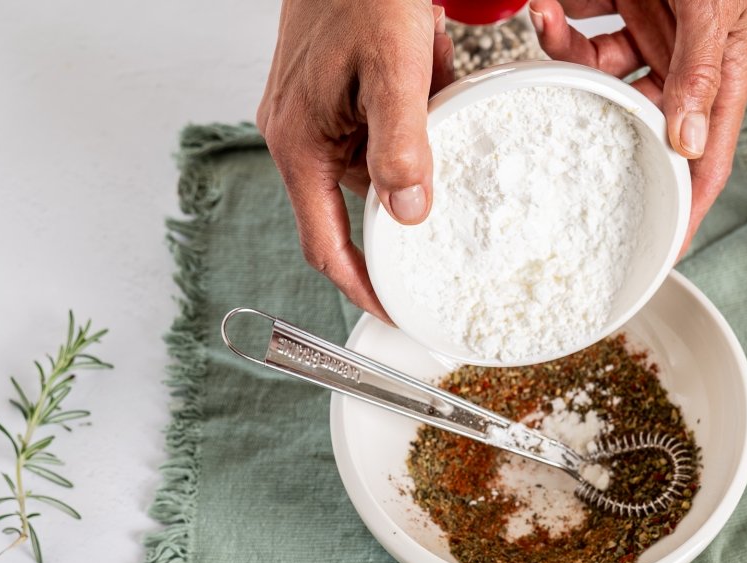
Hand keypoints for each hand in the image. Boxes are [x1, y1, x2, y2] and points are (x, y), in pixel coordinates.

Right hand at [257, 0, 454, 320]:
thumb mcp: (393, 67)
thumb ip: (401, 143)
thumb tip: (409, 211)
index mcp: (299, 142)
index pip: (325, 243)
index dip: (362, 286)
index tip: (395, 311)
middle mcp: (299, 135)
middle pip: (353, 208)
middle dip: (403, 209)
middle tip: (447, 210)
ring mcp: (314, 115)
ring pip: (373, 166)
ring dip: (414, 154)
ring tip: (438, 107)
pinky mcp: (332, 95)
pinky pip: (377, 129)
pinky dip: (409, 120)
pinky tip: (430, 79)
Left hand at [528, 0, 746, 251]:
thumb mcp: (715, 9)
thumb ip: (699, 70)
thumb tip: (688, 141)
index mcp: (722, 75)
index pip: (706, 160)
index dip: (688, 209)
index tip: (665, 252)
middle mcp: (685, 64)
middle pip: (638, 122)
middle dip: (596, 125)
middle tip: (556, 131)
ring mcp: (652, 38)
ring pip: (599, 76)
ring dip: (567, 57)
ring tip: (547, 22)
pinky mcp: (624, 8)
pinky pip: (584, 33)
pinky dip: (560, 26)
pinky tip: (546, 8)